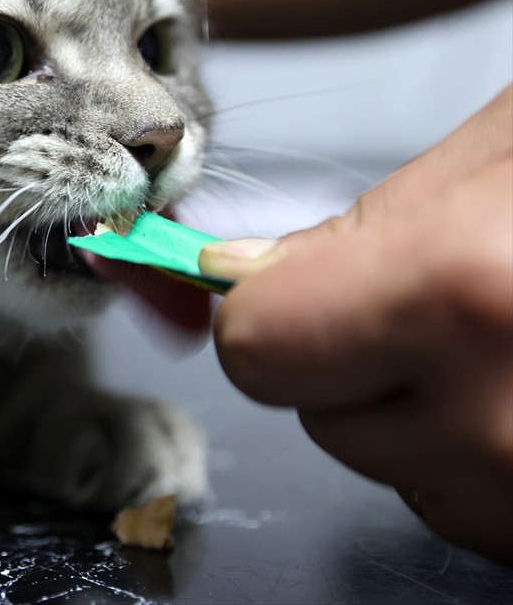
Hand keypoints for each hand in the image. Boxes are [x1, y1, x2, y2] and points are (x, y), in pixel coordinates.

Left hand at [201, 86, 512, 563]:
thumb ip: (370, 223)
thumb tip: (246, 274)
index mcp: (468, 291)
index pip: (257, 347)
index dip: (264, 308)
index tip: (282, 282)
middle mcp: (509, 424)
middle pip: (320, 414)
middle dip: (349, 353)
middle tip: (439, 294)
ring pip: (399, 471)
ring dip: (428, 408)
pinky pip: (478, 510)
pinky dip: (491, 455)